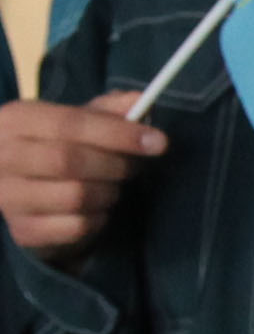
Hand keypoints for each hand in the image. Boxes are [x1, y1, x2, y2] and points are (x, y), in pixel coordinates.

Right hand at [0, 93, 163, 260]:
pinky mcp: (22, 231)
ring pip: (74, 196)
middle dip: (115, 164)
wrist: (23, 190)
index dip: (119, 133)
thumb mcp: (78, 121)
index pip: (71, 123)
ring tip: (112, 186)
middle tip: (134, 167)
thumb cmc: (57, 147)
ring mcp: (7, 197)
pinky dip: (98, 219)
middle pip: (69, 161)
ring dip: (108, 192)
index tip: (158, 142)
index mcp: (16, 121)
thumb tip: (140, 101)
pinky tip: (97, 209)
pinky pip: (75, 227)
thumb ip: (109, 110)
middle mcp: (2, 157)